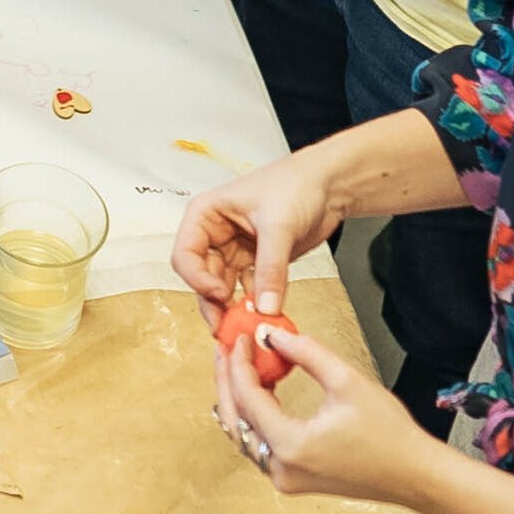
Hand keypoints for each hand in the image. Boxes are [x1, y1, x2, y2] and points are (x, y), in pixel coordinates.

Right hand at [173, 143, 345, 313]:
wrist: (329, 185)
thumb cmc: (296, 185)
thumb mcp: (279, 226)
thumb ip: (271, 269)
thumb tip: (265, 308)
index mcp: (206, 215)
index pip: (185, 256)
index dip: (198, 280)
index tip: (221, 296)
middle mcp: (215, 233)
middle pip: (201, 277)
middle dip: (214, 303)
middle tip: (227, 328)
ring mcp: (235, 249)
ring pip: (223, 287)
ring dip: (232, 308)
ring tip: (246, 327)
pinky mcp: (255, 261)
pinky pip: (247, 289)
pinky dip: (254, 304)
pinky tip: (264, 315)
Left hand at [219, 312, 433, 504]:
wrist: (414, 474)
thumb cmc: (389, 434)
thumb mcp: (346, 380)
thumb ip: (305, 352)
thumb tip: (271, 335)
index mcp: (291, 446)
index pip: (247, 397)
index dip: (239, 362)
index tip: (241, 337)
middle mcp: (281, 469)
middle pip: (234, 418)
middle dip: (227, 380)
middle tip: (226, 349)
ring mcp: (285, 478)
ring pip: (243, 434)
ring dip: (238, 399)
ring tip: (240, 365)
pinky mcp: (293, 479)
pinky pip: (259, 445)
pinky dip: (255, 417)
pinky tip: (261, 391)